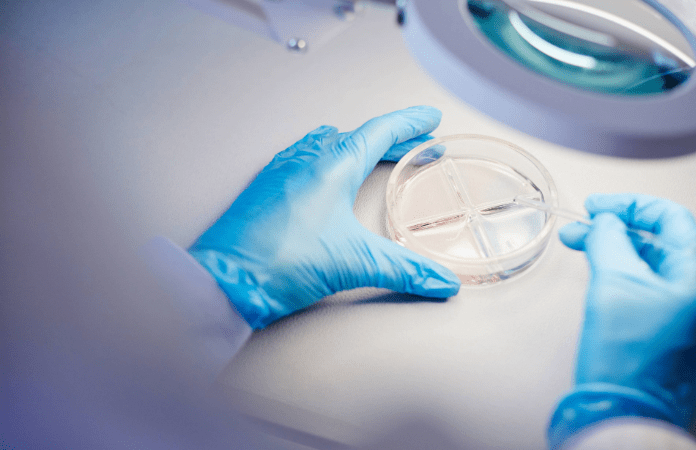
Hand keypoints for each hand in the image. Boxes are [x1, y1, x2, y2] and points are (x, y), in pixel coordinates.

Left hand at [189, 106, 460, 329]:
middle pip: (358, 138)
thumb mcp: (353, 263)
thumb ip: (404, 270)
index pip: (380, 132)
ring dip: (357, 147)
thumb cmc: (277, 260)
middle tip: (415, 144)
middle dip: (392, 140)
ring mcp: (281, 173)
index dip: (410, 123)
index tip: (429, 119)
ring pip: (328, 145)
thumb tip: (439, 280)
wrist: (224, 279)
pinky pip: (303, 159)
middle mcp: (305, 160)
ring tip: (374, 155)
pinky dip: (328, 159)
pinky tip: (324, 177)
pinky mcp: (266, 191)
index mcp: (332, 165)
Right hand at [548, 193, 695, 446]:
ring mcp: (686, 323)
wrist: (623, 416)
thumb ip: (610, 242)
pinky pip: (648, 296)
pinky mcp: (668, 341)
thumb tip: (606, 222)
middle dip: (617, 231)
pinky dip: (622, 279)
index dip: (632, 206)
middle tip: (580, 228)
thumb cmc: (625, 358)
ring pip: (652, 271)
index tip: (599, 206)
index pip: (673, 221)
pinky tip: (599, 277)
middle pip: (660, 246)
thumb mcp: (613, 285)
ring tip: (579, 248)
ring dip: (616, 253)